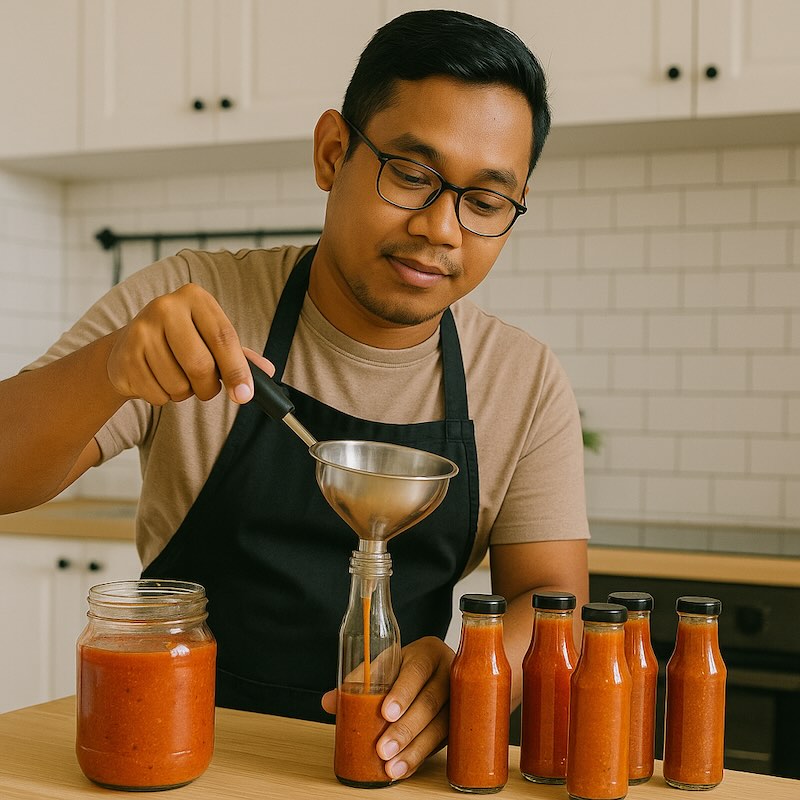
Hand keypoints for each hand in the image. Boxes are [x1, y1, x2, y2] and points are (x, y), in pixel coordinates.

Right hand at [106, 283, 273, 404]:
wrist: (129, 345)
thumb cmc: (181, 342)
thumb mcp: (211, 340)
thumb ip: (239, 355)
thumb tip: (267, 372)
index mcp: (195, 298)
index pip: (223, 337)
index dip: (237, 370)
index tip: (245, 395)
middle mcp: (166, 307)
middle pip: (200, 364)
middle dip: (209, 388)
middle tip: (207, 389)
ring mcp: (141, 330)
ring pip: (178, 384)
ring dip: (184, 393)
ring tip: (177, 377)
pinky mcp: (124, 355)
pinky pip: (157, 393)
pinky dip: (163, 397)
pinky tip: (156, 378)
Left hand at [322, 636, 453, 780]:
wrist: (434, 669)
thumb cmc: (405, 667)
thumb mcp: (385, 665)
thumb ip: (360, 681)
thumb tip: (330, 702)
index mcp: (427, 653)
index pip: (416, 671)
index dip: (402, 692)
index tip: (386, 713)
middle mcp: (447, 674)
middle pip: (430, 702)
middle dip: (405, 729)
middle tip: (383, 749)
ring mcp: (457, 699)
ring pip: (440, 726)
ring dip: (413, 749)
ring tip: (390, 767)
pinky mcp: (457, 722)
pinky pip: (442, 742)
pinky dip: (420, 757)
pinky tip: (403, 768)